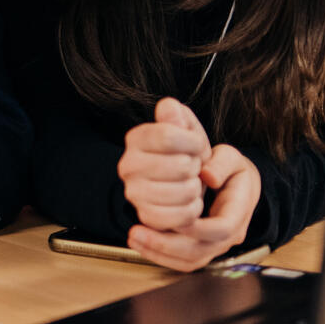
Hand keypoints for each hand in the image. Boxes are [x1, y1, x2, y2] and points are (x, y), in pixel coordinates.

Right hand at [118, 97, 211, 230]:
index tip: (196, 145)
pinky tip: (189, 202)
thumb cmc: (186, 153)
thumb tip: (169, 107)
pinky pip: (179, 216)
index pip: (168, 136)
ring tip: (191, 184)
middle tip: (191, 168)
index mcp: (136, 138)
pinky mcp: (145, 216)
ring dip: (196, 189)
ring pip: (183, 192)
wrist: (181, 183)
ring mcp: (134, 193)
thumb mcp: (186, 128)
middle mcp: (128, 165)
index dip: (192, 142)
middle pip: (180, 166)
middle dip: (195, 167)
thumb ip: (178, 116)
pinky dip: (192, 210)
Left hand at [128, 144, 261, 270]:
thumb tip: (208, 176)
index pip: (221, 229)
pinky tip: (140, 242)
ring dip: (159, 253)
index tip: (169, 216)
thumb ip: (222, 163)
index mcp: (238, 213)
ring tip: (134, 238)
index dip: (196, 227)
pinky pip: (182, 261)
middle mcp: (229, 236)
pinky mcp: (200, 249)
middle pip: (200, 251)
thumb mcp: (232, 158)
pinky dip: (160, 255)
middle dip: (167, 245)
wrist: (238, 185)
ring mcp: (214, 246)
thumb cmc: (232, 170)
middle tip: (136, 232)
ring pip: (189, 261)